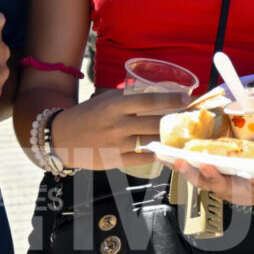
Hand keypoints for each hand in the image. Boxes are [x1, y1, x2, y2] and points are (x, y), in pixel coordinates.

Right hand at [49, 88, 190, 170]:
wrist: (62, 137)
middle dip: (175, 121)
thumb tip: (156, 93)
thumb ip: (128, 98)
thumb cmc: (87, 114)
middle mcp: (117, 124)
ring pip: (151, 141)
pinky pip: (142, 158)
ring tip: (181, 135)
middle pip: (154, 123)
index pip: (148, 101)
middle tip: (190, 119)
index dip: (170, 100)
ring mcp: (117, 144)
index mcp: (115, 105)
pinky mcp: (115, 160)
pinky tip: (163, 149)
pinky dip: (154, 154)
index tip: (187, 99)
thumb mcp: (105, 100)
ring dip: (168, 138)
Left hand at [168, 159, 253, 206]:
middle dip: (213, 177)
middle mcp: (242, 190)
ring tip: (177, 158)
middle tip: (204, 166)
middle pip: (226, 187)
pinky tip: (164, 154)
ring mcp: (224, 186)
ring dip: (191, 172)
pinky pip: (193, 173)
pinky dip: (180, 165)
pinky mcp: (209, 177)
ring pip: (205, 183)